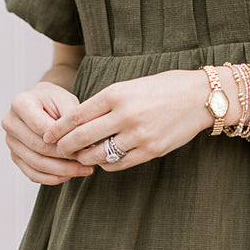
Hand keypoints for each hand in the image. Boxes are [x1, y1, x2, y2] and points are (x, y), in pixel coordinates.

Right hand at [1, 81, 97, 184]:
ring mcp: (11, 142)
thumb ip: (71, 118)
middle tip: (88, 160)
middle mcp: (10, 123)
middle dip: (65, 156)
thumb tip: (83, 142)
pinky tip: (69, 175)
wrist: (42, 103)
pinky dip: (52, 178)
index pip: (40, 126)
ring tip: (84, 170)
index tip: (84, 144)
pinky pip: (32, 173)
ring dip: (63, 170)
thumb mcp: (66, 100)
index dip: (62, 138)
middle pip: (38, 146)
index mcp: (20, 103)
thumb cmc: (54, 100)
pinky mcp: (15, 156)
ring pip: (36, 163)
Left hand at [40, 68, 213, 171]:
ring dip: (85, 158)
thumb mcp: (131, 85)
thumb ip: (107, 101)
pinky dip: (107, 164)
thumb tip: (80, 119)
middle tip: (57, 150)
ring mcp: (139, 135)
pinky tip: (103, 160)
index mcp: (117, 93)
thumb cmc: (164, 88)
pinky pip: (119, 163)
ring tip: (81, 157)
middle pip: (83, 137)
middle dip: (65, 146)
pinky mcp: (151, 150)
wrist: (201, 97)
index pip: (77, 115)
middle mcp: (126, 115)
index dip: (58, 128)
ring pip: (99, 154)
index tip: (48, 134)